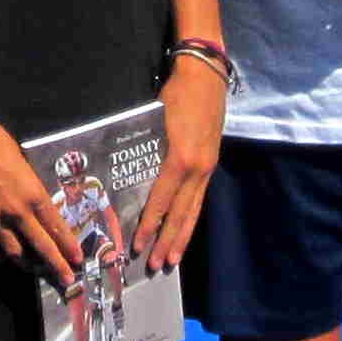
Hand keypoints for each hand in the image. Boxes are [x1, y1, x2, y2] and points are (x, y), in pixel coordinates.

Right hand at [0, 104, 75, 271]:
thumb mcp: (23, 163)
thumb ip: (31, 190)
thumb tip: (38, 209)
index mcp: (32, 193)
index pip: (56, 228)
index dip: (68, 247)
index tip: (77, 260)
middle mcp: (15, 211)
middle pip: (40, 248)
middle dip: (56, 266)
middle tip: (67, 280)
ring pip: (13, 254)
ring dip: (26, 264)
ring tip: (34, 268)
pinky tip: (3, 256)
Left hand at [136, 57, 223, 266]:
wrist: (206, 74)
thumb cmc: (176, 93)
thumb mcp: (155, 120)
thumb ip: (147, 149)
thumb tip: (131, 175)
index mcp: (179, 159)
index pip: (161, 201)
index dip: (150, 225)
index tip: (138, 245)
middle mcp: (197, 169)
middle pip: (180, 214)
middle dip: (166, 242)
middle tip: (155, 266)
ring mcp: (206, 168)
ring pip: (193, 211)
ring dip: (181, 237)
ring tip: (171, 259)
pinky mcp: (211, 163)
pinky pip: (199, 198)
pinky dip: (191, 218)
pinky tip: (184, 231)